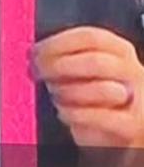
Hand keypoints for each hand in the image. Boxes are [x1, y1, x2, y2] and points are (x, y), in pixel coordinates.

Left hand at [33, 26, 143, 146]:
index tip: (34, 52)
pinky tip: (64, 113)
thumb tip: (33, 54)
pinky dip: (76, 114)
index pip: (90, 37)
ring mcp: (136, 99)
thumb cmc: (94, 95)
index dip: (57, 44)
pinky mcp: (131, 126)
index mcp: (118, 50)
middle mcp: (131, 71)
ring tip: (56, 96)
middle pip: (96, 61)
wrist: (117, 129)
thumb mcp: (81, 69)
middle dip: (59, 67)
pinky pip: (101, 118)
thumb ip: (64, 57)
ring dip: (70, 93)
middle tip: (38, 74)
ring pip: (104, 90)